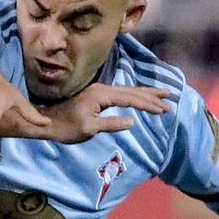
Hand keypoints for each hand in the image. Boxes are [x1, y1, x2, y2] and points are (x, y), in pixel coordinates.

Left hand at [16, 83, 175, 144]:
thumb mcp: (89, 129)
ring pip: (127, 91)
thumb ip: (111, 124)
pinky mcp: (97, 96)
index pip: (130, 98)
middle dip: (152, 96)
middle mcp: (102, 89)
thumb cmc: (66, 128)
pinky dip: (134, 96)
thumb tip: (132, 121)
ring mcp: (99, 91)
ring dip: (145, 94)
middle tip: (170, 99)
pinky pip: (121, 95)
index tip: (164, 109)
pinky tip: (140, 99)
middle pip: (132, 91)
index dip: (148, 104)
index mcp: (101, 95)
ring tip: (162, 96)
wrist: (47, 123)